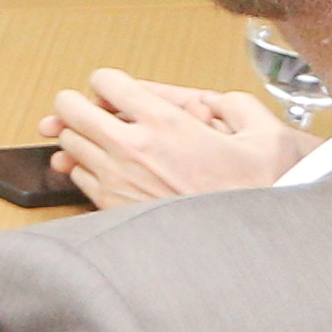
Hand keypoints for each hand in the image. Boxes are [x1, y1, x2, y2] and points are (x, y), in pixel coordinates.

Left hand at [41, 70, 305, 208]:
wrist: (248, 249)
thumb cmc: (258, 194)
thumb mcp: (265, 136)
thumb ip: (232, 107)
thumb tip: (202, 104)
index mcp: (165, 123)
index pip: (105, 81)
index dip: (109, 82)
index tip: (116, 91)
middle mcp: (132, 148)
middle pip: (69, 108)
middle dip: (79, 103)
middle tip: (94, 110)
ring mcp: (116, 179)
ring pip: (67, 142)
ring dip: (80, 136)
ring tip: (102, 141)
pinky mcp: (110, 206)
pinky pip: (77, 176)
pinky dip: (85, 168)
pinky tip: (108, 169)